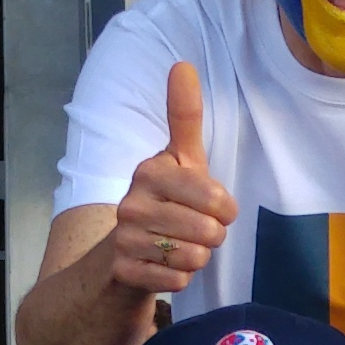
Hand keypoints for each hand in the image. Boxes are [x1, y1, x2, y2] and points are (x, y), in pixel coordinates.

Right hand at [98, 62, 235, 322]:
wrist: (119, 256)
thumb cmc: (164, 202)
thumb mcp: (179, 160)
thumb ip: (183, 116)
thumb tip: (182, 64)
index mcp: (150, 171)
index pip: (215, 197)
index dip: (225, 209)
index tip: (214, 207)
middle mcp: (132, 202)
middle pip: (209, 231)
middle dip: (211, 236)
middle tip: (195, 231)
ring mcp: (124, 238)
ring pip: (194, 257)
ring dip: (196, 258)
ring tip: (179, 247)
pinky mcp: (123, 271)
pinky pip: (176, 280)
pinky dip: (179, 278)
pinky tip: (164, 267)